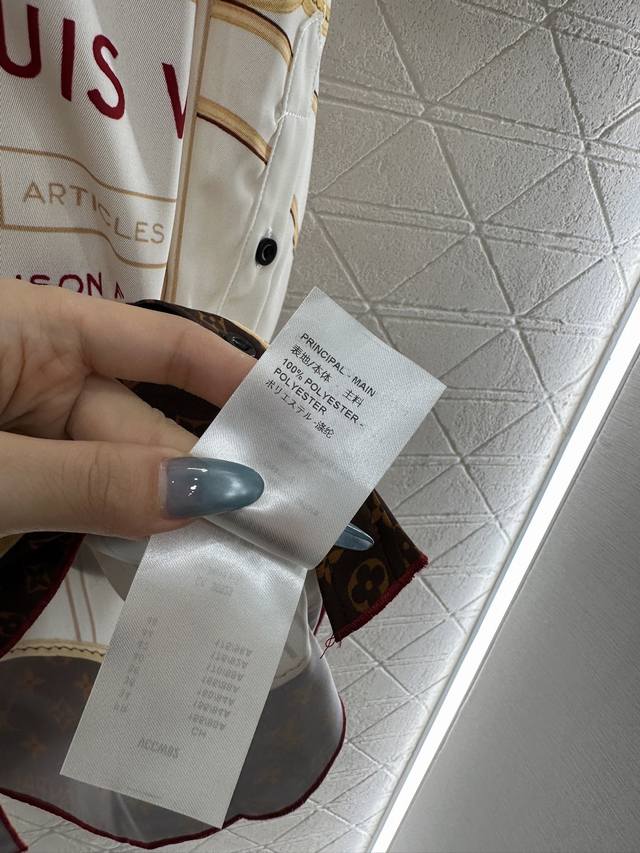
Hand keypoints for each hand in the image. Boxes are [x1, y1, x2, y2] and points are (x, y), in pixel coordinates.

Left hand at [0, 279, 372, 549]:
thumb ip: (94, 481)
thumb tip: (219, 494)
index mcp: (37, 329)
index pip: (167, 345)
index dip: (239, 382)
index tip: (301, 426)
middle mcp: (42, 373)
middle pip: (148, 423)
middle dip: (212, 477)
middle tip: (287, 528)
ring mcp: (25, 429)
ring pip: (119, 472)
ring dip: (169, 518)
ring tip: (244, 560)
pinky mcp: (17, 478)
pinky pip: (85, 498)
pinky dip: (120, 529)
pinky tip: (169, 563)